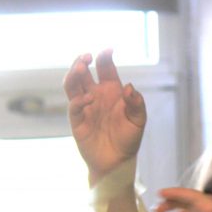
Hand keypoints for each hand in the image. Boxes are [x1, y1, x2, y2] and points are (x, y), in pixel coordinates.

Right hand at [64, 50, 146, 184]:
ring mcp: (85, 107)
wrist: (118, 162)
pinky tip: (89, 98)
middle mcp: (96, 95)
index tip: (109, 48)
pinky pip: (74, 106)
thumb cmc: (129, 139)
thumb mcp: (138, 121)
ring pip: (73, 84)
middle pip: (84, 72)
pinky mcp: (77, 121)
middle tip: (87, 55)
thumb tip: (129, 87)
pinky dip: (79, 100)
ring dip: (74, 73)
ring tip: (80, 66)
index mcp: (111, 91)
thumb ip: (137, 104)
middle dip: (82, 60)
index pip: (105, 68)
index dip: (105, 57)